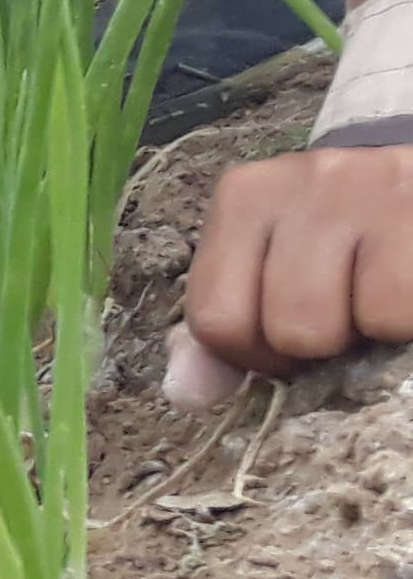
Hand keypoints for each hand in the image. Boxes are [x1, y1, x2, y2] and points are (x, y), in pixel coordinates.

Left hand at [172, 142, 412, 399]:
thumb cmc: (339, 231)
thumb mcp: (268, 260)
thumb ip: (226, 323)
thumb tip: (188, 394)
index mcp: (244, 199)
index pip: (217, 318)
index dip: (256, 356)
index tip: (289, 346)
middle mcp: (301, 184)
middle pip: (290, 327)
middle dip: (320, 345)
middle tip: (344, 319)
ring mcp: (369, 194)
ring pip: (349, 323)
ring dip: (366, 334)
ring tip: (375, 301)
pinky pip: (396, 311)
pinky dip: (403, 323)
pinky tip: (403, 289)